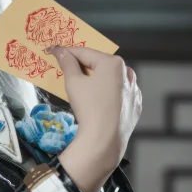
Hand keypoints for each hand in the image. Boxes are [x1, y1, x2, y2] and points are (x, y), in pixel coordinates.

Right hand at [43, 45, 141, 191]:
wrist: (104, 140)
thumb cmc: (89, 107)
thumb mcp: (73, 82)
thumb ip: (67, 63)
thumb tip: (59, 51)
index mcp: (113, 63)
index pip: (86, 53)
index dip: (68, 53)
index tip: (56, 52)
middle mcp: (127, 73)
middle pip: (101, 66)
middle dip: (85, 67)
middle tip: (70, 71)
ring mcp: (134, 91)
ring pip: (113, 80)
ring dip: (100, 80)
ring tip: (86, 88)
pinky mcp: (135, 107)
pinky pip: (121, 96)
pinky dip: (111, 95)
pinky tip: (101, 103)